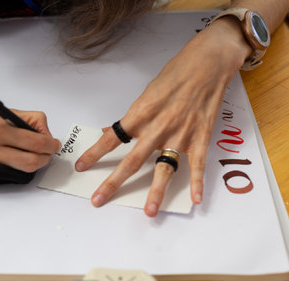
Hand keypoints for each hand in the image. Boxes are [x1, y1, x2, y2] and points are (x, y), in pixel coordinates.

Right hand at [0, 95, 59, 184]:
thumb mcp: (3, 111)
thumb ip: (29, 120)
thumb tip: (47, 135)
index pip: (33, 142)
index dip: (50, 144)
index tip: (54, 143)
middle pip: (31, 162)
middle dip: (46, 157)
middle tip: (50, 151)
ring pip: (24, 172)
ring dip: (36, 163)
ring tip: (37, 154)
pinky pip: (13, 176)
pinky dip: (23, 169)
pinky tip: (22, 159)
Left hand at [75, 18, 251, 216]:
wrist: (207, 62)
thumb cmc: (174, 74)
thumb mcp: (146, 92)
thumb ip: (131, 118)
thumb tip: (111, 132)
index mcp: (141, 113)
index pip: (112, 139)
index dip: (94, 153)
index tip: (81, 166)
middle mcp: (158, 127)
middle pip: (132, 161)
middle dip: (113, 182)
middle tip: (98, 199)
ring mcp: (180, 134)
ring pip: (164, 168)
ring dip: (156, 191)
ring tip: (149, 212)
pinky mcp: (200, 137)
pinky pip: (197, 164)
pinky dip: (198, 182)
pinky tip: (196, 200)